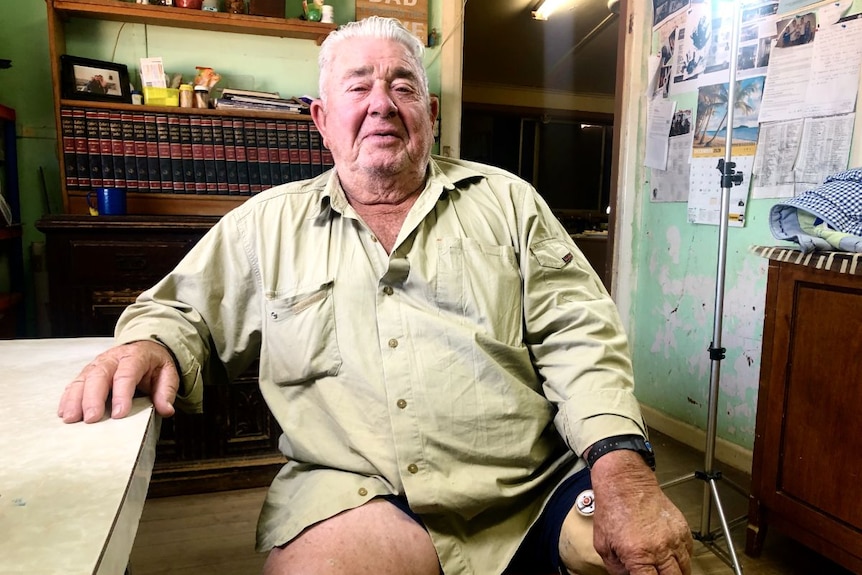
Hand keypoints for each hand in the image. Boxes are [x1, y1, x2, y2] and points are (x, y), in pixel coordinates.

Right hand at [58, 340, 178, 423]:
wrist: (143, 347)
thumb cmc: (154, 364)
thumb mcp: (167, 373)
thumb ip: (166, 391)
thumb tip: (166, 409)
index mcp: (135, 357)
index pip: (126, 374)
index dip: (122, 394)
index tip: (119, 414)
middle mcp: (112, 359)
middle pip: (99, 376)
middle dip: (93, 398)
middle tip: (91, 419)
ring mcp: (97, 365)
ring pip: (83, 379)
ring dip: (75, 399)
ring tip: (71, 418)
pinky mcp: (87, 372)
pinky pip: (74, 383)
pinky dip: (68, 398)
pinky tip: (64, 412)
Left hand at [590, 450, 692, 574]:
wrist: (625, 483)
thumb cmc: (613, 509)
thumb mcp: (603, 544)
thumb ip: (616, 568)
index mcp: (638, 555)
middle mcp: (659, 548)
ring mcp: (674, 538)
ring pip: (685, 569)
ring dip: (677, 573)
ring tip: (666, 571)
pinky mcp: (682, 528)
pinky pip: (690, 552)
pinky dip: (683, 558)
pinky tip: (672, 557)